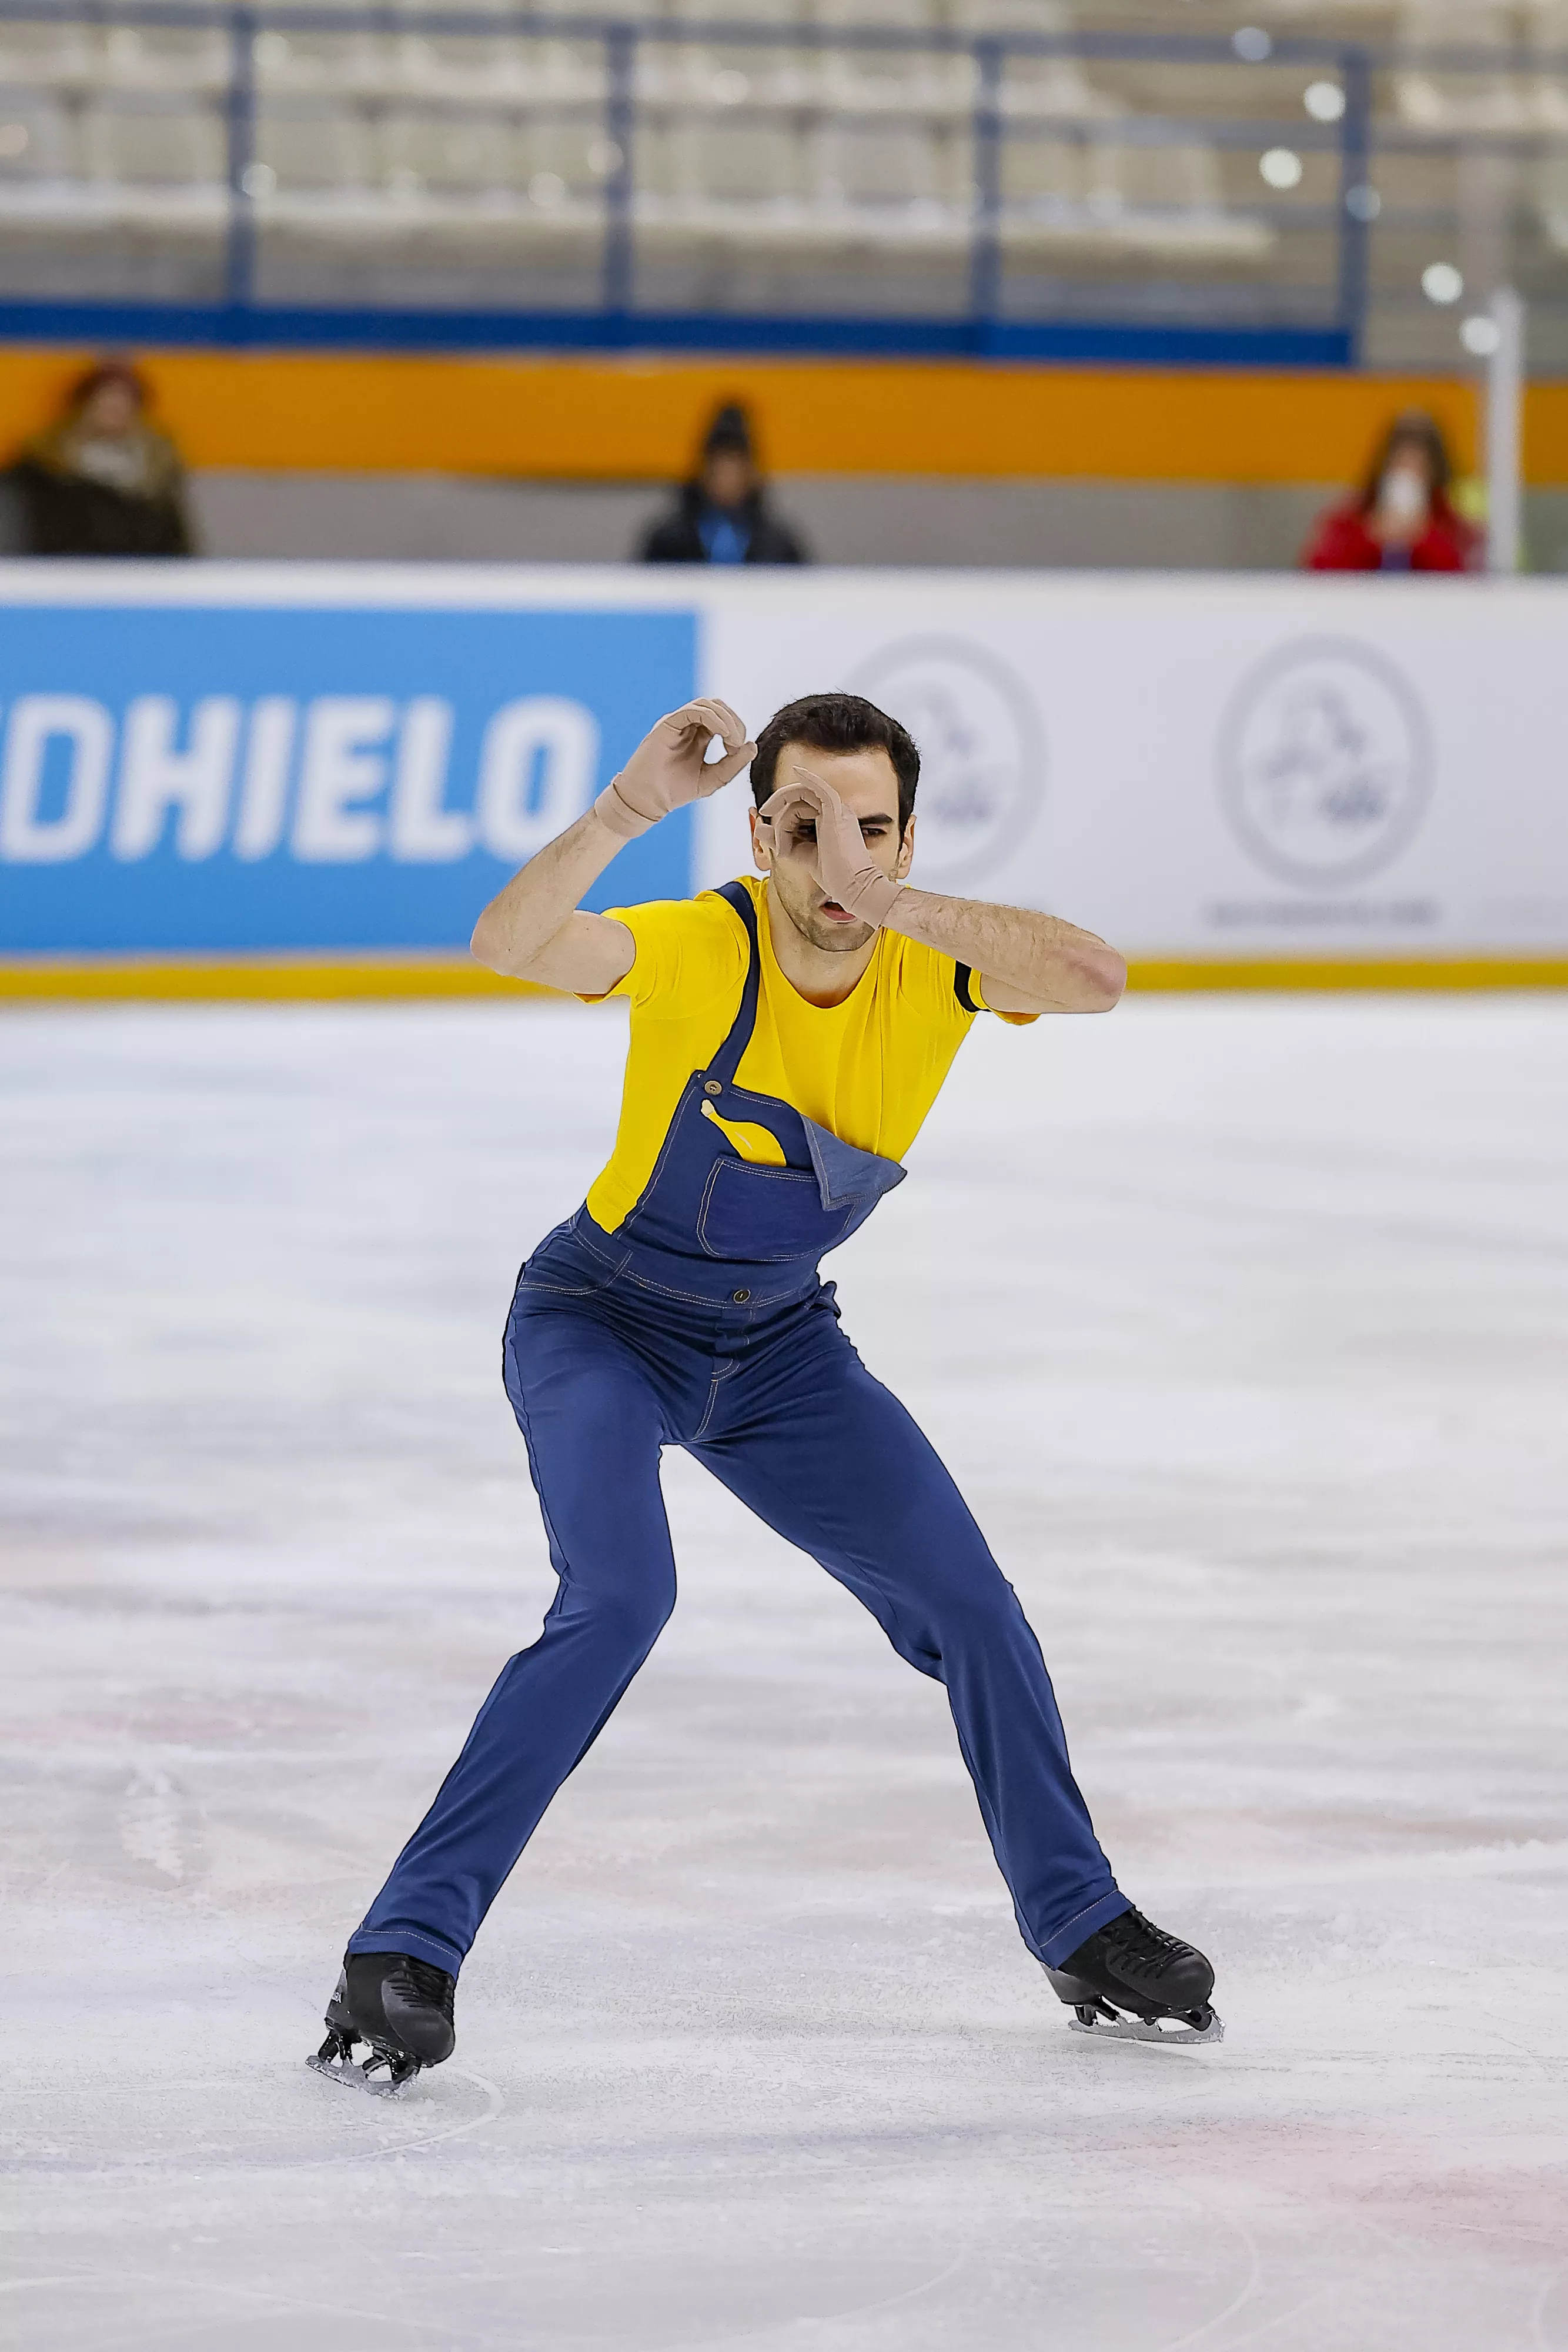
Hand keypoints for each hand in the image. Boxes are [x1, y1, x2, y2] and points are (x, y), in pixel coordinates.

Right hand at [594, 698, 755, 840]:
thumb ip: (733, 764)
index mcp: (699, 736)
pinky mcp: (668, 723)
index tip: (738, 752)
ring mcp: (678, 722)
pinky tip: (723, 734)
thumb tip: (753, 745)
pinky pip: (694, 710)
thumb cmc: (676, 791)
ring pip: (708, 704)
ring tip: (731, 740)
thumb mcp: (713, 779)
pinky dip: (713, 718)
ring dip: (726, 719)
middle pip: (719, 707)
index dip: (737, 730)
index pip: (725, 720)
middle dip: (734, 722)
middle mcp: (688, 725)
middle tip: (737, 744)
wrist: (648, 800)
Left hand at [758, 768, 904, 927]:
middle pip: (796, 801)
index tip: (767, 833)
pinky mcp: (836, 811)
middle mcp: (835, 811)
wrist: (853, 887)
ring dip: (784, 822)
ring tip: (784, 848)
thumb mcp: (799, 853)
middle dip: (778, 814)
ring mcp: (837, 809)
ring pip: (799, 800)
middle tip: (764, 825)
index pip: (798, 807)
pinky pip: (820, 787)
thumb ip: (781, 840)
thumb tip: (760, 828)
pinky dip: (808, 778)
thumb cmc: (835, 875)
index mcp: (830, 820)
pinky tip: (796, 770)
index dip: (781, 818)